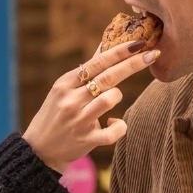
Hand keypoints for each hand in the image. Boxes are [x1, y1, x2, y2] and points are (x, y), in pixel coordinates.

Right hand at [23, 41, 159, 173]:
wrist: (40, 149)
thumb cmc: (57, 113)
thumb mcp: (65, 88)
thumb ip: (87, 69)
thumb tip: (106, 45)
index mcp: (66, 83)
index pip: (97, 62)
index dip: (120, 51)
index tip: (139, 43)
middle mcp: (71, 99)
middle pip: (108, 77)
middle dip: (132, 64)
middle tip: (152, 55)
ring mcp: (78, 120)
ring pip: (110, 99)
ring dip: (117, 96)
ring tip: (111, 101)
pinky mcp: (86, 140)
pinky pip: (113, 132)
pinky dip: (119, 127)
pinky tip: (114, 123)